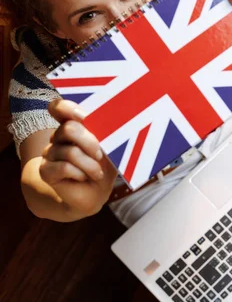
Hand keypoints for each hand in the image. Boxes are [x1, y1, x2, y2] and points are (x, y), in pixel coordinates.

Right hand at [40, 99, 114, 217]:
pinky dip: (80, 173)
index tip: (83, 116)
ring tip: (96, 173)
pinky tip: (84, 177)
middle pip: (69, 129)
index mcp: (73, 125)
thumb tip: (116, 118)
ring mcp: (50, 153)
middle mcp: (58, 136)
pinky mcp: (45, 170)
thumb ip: (107, 133)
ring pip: (70, 152)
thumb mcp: (110, 147)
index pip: (59, 107)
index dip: (68, 108)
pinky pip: (64, 167)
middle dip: (91, 143)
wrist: (95, 193)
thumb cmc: (104, 166)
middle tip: (100, 155)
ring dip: (90, 165)